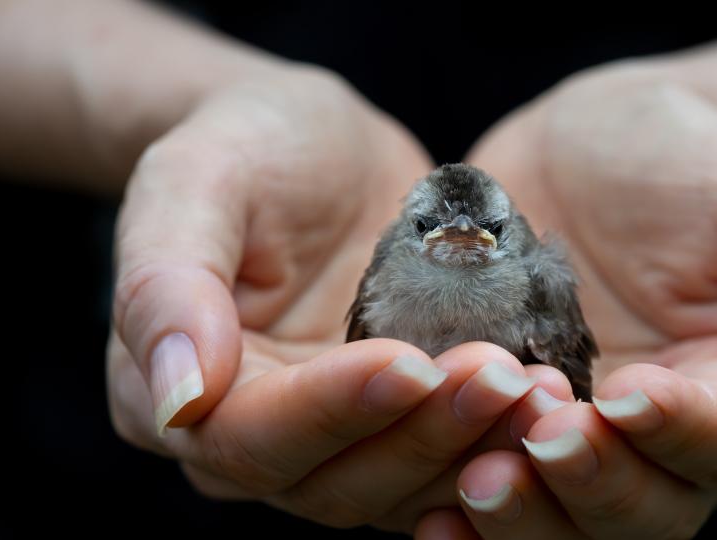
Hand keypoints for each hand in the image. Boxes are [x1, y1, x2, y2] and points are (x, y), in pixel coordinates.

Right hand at [106, 66, 542, 531]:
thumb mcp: (193, 177)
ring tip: (543, 391)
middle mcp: (252, 439)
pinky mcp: (394, 427)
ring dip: (476, 448)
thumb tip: (177, 396)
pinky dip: (497, 440)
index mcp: (174, 393)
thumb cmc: (245, 147)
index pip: (253, 435)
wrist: (313, 149)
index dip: (333, 409)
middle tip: (504, 378)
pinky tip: (550, 397)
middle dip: (424, 433)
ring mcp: (330, 441)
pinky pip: (443, 460)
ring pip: (400, 485)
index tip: (408, 362)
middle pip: (335, 478)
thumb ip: (166, 279)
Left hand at [416, 64, 716, 537]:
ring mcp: (572, 430)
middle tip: (541, 442)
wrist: (592, 140)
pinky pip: (481, 473)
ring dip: (521, 510)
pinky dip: (453, 497)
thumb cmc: (696, 162)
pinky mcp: (498, 414)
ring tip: (476, 478)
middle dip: (590, 484)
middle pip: (638, 508)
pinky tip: (426, 506)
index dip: (678, 432)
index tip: (630, 394)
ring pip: (560, 514)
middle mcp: (655, 438)